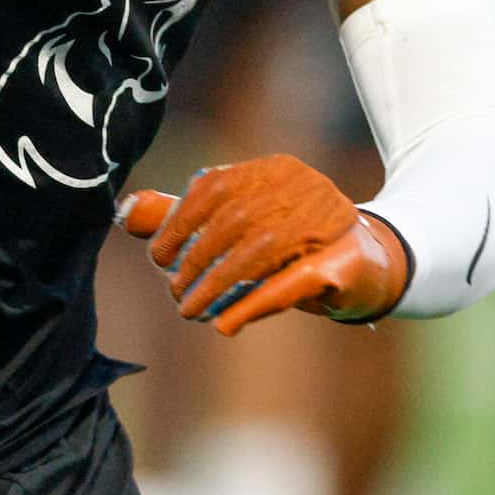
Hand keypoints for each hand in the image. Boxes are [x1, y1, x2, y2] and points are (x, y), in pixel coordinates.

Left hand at [116, 154, 407, 334]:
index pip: (212, 186)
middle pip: (232, 220)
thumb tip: (126, 212)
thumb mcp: (243, 226)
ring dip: (215, 287)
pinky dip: (253, 305)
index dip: (177, 222)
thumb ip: (189, 218)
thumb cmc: (294, 245)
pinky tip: (226, 324)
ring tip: (191, 311)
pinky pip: (291, 284)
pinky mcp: (344, 265)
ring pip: (257, 253)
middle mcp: (303, 186)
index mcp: (273, 170)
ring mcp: (327, 223)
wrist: (368, 266)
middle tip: (175, 293)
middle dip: (193, 260)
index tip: (159, 257)